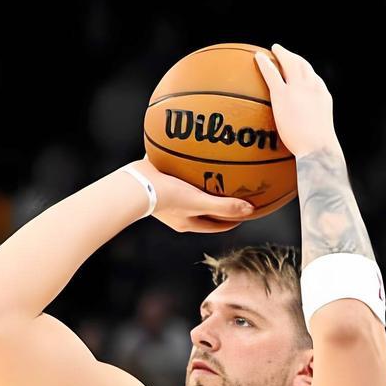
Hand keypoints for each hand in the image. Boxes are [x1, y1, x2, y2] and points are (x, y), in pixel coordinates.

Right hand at [128, 157, 253, 232]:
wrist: (134, 185)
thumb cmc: (166, 197)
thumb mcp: (199, 202)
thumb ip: (224, 206)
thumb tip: (250, 210)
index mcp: (188, 223)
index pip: (217, 225)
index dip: (233, 220)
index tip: (246, 212)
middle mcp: (178, 214)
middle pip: (206, 212)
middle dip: (221, 205)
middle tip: (236, 194)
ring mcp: (167, 201)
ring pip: (192, 195)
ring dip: (205, 189)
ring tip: (216, 176)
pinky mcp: (159, 184)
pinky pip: (180, 179)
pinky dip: (190, 173)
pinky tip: (194, 160)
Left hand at [254, 44, 340, 157]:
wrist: (318, 148)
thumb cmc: (319, 150)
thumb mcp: (320, 136)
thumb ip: (311, 131)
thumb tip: (305, 144)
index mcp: (322, 95)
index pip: (314, 79)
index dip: (306, 72)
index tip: (300, 69)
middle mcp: (313, 87)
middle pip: (303, 66)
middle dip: (294, 57)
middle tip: (284, 53)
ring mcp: (298, 89)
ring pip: (290, 63)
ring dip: (282, 54)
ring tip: (274, 50)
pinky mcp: (283, 94)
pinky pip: (272, 74)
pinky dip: (265, 63)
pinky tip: (257, 58)